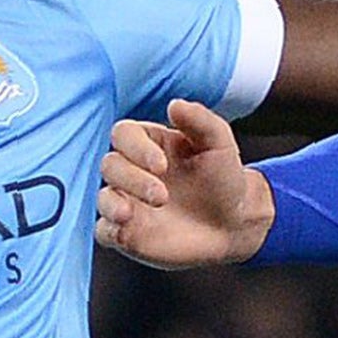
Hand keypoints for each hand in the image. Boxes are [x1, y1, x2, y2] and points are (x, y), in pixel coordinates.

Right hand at [95, 99, 275, 268]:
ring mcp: (127, 201)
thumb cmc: (223, 177)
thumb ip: (199, 120)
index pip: (124, 135)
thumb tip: (174, 104)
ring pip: (103, 198)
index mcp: (148, 143)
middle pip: (110, 165)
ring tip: (128, 214)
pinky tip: (124, 229)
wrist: (233, 222)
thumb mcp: (220, 144)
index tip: (162, 165)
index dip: (136, 148)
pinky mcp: (126, 232)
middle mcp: (132, 170)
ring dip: (112, 204)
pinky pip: (103, 230)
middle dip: (132, 179)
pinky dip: (107, 229)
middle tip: (162, 196)